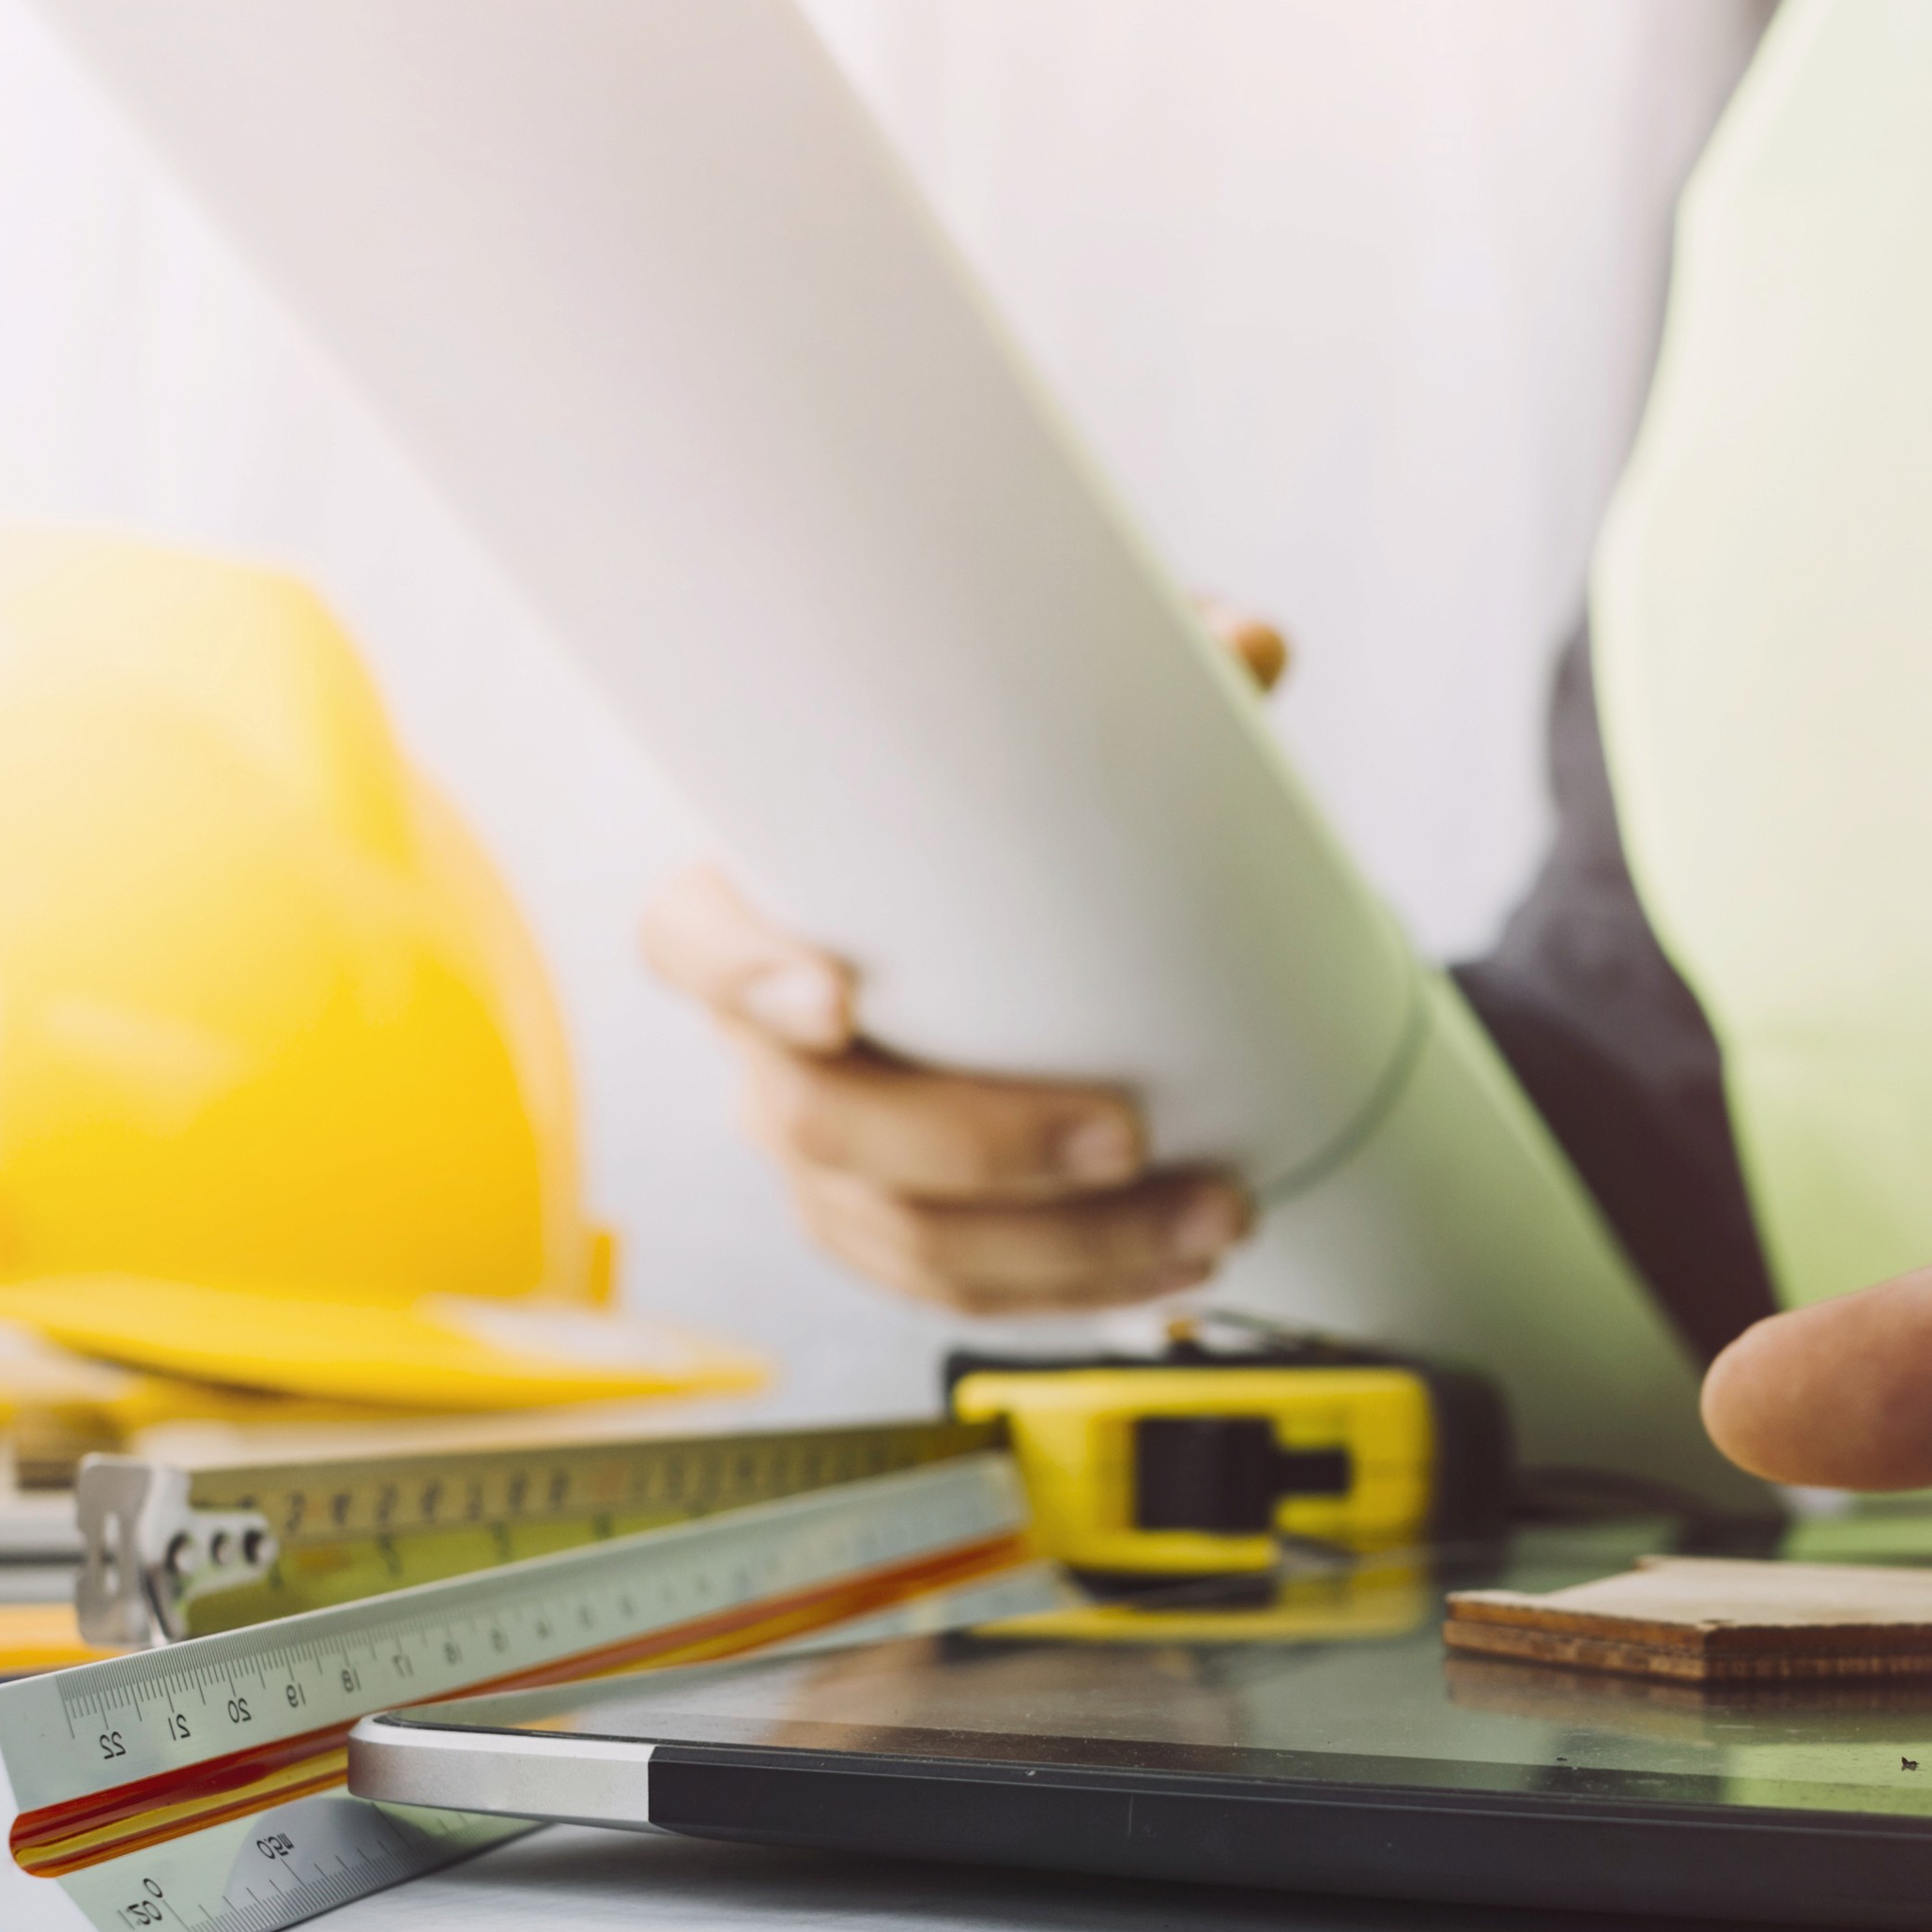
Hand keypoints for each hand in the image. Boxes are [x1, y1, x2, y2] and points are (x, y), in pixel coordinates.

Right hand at [636, 600, 1287, 1314]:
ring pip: (898, 1234)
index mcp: (753, 907)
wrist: (978, 924)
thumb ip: (1132, 679)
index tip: (835, 997)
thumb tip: (1243, 643)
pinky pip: (951, 1287)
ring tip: (1208, 1215)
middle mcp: (763, 1046)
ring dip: (1062, 1246)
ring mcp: (815, 1151)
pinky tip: (1174, 1266)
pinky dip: (1071, 1288)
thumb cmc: (975, 828)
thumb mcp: (1043, 739)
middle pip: (817, 1124)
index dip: (743, 977)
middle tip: (1125, 1132)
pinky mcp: (882, 1226)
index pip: (688, 941)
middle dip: (980, 1146)